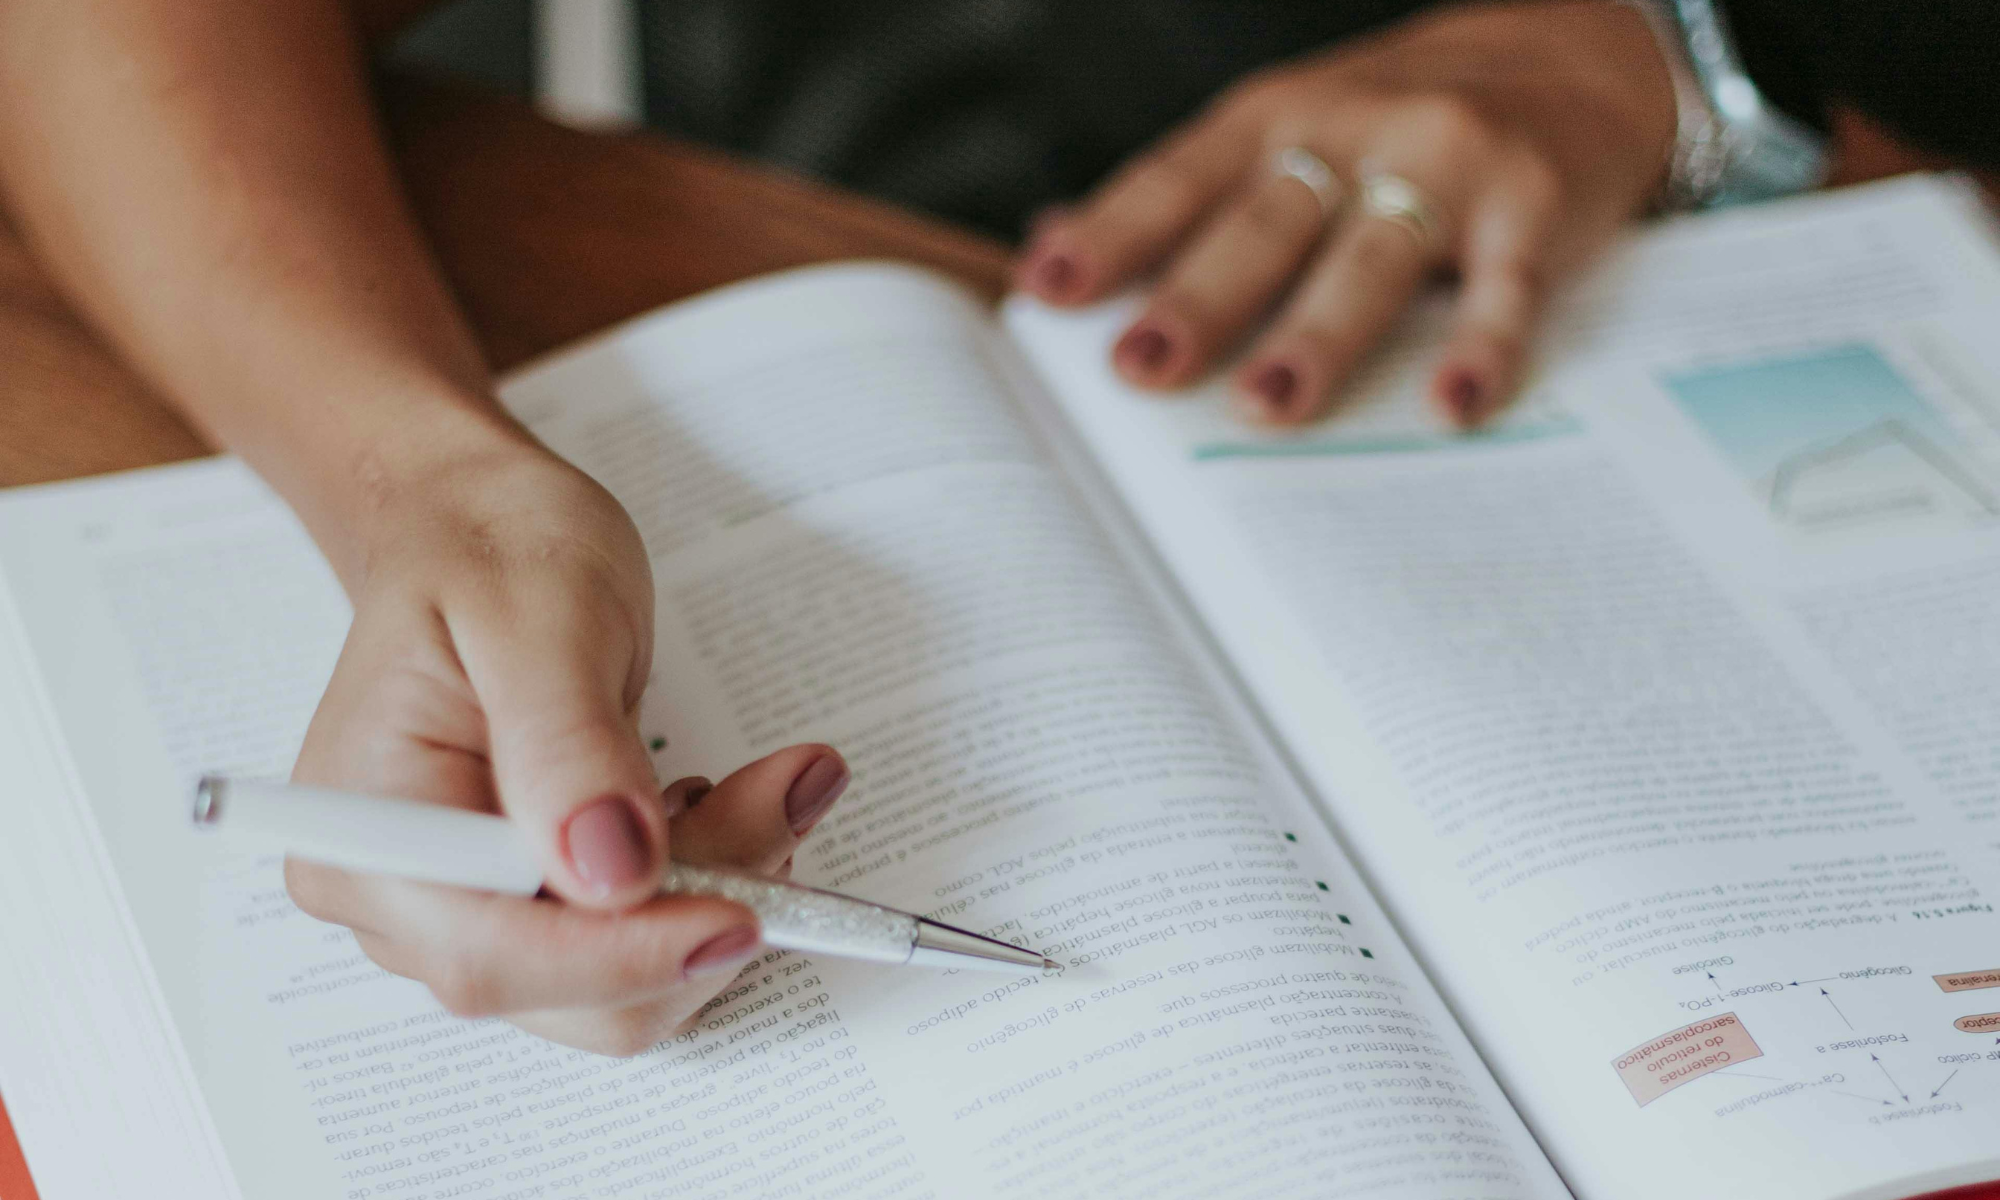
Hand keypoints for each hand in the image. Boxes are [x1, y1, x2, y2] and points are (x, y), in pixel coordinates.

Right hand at [282, 440, 849, 1055]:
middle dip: (699, 908)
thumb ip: (568, 745)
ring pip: (621, 984)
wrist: (475, 530)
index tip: (741, 912)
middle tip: (790, 792)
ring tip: (772, 784)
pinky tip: (722, 802)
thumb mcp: (537, 614)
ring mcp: (464, 910)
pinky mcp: (527, 907)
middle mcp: (400, 896)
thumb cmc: (488, 549)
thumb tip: (611, 873)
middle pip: (570, 989)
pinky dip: (705, 887)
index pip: (494, 954)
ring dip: (720, 893)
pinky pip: (633, 944)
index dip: (626, 954)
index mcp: (370, 829)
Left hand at [1016, 0, 1675, 426]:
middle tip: (1140, 368)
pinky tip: (1452, 405)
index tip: (1048, 291)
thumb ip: (1180, 198)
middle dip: (1198, 297)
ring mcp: (1444, 161)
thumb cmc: (1395, 125)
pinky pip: (1505, 286)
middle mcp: (1350, 128)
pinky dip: (1482, 347)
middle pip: (1262, 222)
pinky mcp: (1532, 203)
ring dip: (1316, 334)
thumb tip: (1046, 247)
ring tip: (1267, 406)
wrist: (1577, 59)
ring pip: (1368, 256)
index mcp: (1273, 118)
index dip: (1110, 232)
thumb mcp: (1282, 134)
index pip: (1177, 178)